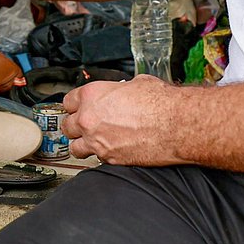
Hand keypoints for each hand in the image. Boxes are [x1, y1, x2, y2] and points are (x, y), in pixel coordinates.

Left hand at [61, 75, 188, 165]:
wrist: (176, 124)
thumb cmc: (161, 103)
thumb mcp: (136, 83)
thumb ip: (119, 90)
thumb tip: (121, 92)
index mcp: (92, 95)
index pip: (68, 101)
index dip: (75, 104)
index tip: (78, 107)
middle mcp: (90, 119)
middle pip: (67, 125)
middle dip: (75, 126)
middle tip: (85, 125)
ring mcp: (98, 141)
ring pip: (74, 148)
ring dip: (82, 144)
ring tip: (92, 141)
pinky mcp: (110, 159)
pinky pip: (96, 160)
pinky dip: (101, 156)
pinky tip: (112, 150)